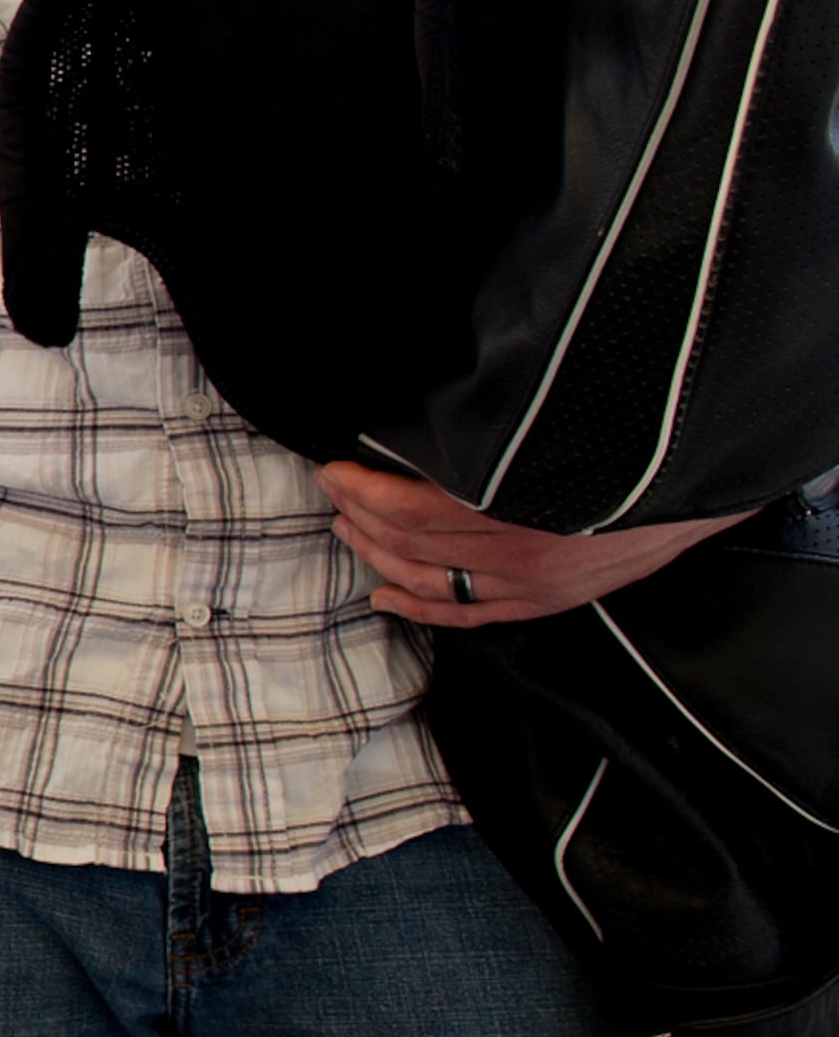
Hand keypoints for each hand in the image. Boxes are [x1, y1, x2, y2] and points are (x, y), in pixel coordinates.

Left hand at [317, 459, 746, 627]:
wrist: (702, 475)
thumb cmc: (627, 439)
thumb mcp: (549, 422)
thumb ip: (483, 432)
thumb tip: (418, 424)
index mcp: (514, 504)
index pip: (411, 507)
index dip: (362, 490)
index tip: (334, 469)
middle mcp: (520, 552)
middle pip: (412, 543)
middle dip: (362, 516)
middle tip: (335, 491)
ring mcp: (533, 584)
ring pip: (431, 581)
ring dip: (379, 555)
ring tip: (348, 529)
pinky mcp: (548, 601)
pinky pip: (468, 614)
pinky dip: (420, 607)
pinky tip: (385, 596)